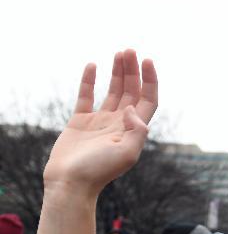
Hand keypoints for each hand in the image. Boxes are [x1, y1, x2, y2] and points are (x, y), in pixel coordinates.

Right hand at [43, 50, 157, 196]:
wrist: (70, 183)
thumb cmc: (99, 171)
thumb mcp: (128, 153)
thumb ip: (137, 130)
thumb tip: (133, 108)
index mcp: (133, 129)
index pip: (148, 100)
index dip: (150, 80)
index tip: (147, 61)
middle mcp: (120, 123)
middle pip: (132, 91)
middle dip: (133, 70)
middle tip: (129, 50)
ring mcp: (100, 121)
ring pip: (113, 90)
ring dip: (117, 72)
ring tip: (119, 53)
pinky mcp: (80, 121)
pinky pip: (86, 96)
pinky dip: (90, 81)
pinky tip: (93, 66)